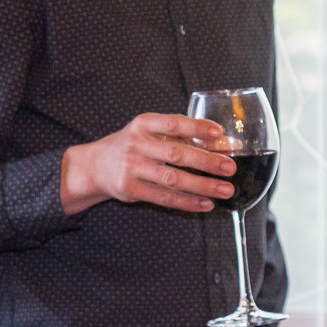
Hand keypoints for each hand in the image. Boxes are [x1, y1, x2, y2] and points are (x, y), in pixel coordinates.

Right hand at [61, 113, 235, 213]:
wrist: (97, 165)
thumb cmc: (134, 145)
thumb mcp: (151, 132)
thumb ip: (182, 135)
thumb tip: (223, 142)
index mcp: (143, 123)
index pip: (174, 123)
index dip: (197, 127)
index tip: (219, 133)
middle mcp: (136, 144)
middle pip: (176, 154)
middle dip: (206, 161)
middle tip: (230, 167)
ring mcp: (131, 168)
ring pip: (172, 179)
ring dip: (202, 185)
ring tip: (225, 189)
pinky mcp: (130, 189)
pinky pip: (163, 197)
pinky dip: (187, 202)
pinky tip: (206, 203)